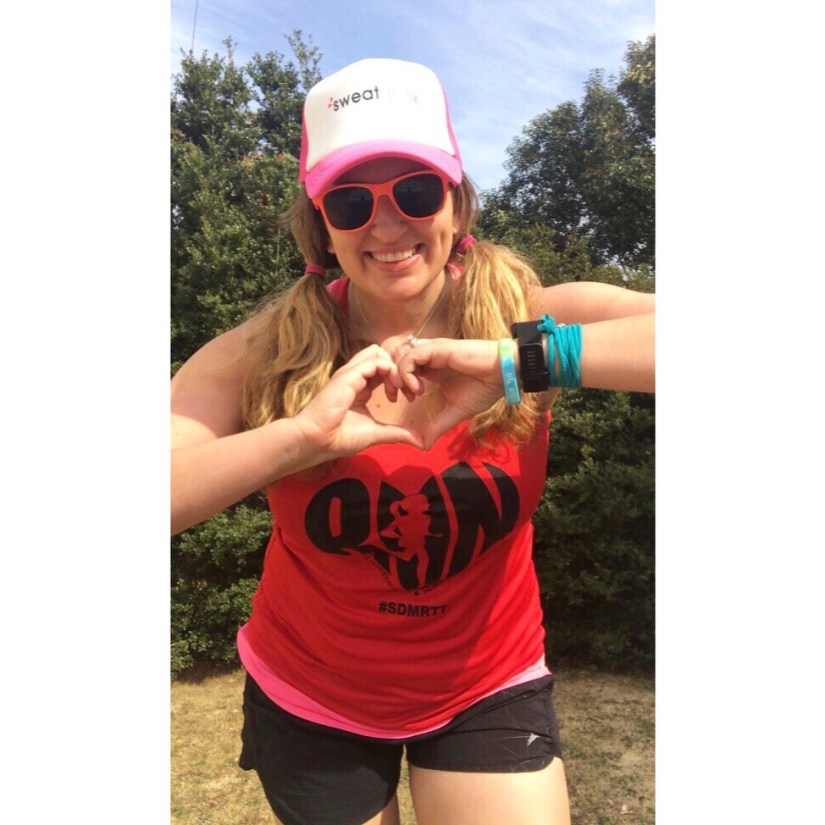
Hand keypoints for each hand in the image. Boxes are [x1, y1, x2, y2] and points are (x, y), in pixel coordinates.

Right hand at [294, 345, 423, 458]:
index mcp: (360, 386)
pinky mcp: (349, 375)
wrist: (317, 441)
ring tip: (402, 388)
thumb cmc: (339, 438)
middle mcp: (355, 376)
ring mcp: (351, 374)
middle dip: (401, 370)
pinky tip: (394, 390)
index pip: (384, 369)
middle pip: (382, 356)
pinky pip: (375, 361)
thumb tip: (420, 442)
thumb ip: (397, 433)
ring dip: (396, 368)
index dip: (400, 379)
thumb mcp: (376, 433)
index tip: (409, 397)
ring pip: (379, 353)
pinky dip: (391, 371)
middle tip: (410, 391)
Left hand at [393, 338, 503, 447]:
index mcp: (433, 369)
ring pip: (401, 357)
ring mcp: (433, 352)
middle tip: (399, 397)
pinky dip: (408, 372)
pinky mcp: (438, 349)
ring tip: (411, 393)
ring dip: (399, 376)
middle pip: (398, 361)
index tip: (407, 401)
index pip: (405, 370)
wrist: (503, 376)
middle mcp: (430, 358)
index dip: (399, 385)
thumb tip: (424, 445)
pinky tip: (418, 388)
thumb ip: (438, 425)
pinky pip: (412, 356)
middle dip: (392, 380)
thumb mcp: (456, 412)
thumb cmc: (484, 389)